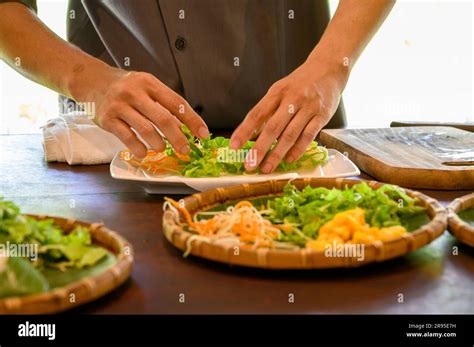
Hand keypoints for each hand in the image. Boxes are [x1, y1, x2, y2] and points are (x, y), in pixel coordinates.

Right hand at [83, 67, 208, 157]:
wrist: (91, 80)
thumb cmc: (124, 87)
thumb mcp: (146, 87)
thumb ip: (163, 104)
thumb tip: (185, 127)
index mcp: (150, 83)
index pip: (177, 103)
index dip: (192, 120)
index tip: (203, 134)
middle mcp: (135, 92)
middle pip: (163, 119)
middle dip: (178, 138)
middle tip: (185, 150)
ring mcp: (120, 106)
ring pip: (146, 130)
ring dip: (159, 144)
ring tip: (162, 148)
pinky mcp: (107, 119)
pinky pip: (127, 138)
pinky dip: (139, 148)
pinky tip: (144, 152)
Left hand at [231, 59, 345, 172]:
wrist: (328, 69)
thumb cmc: (299, 83)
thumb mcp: (279, 91)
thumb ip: (267, 111)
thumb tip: (251, 134)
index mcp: (277, 92)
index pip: (257, 114)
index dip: (244, 131)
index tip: (234, 146)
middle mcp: (292, 99)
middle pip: (273, 128)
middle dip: (259, 149)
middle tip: (249, 165)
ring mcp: (308, 107)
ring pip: (290, 135)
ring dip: (277, 154)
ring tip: (266, 168)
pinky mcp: (322, 115)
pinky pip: (308, 136)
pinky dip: (297, 150)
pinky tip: (288, 159)